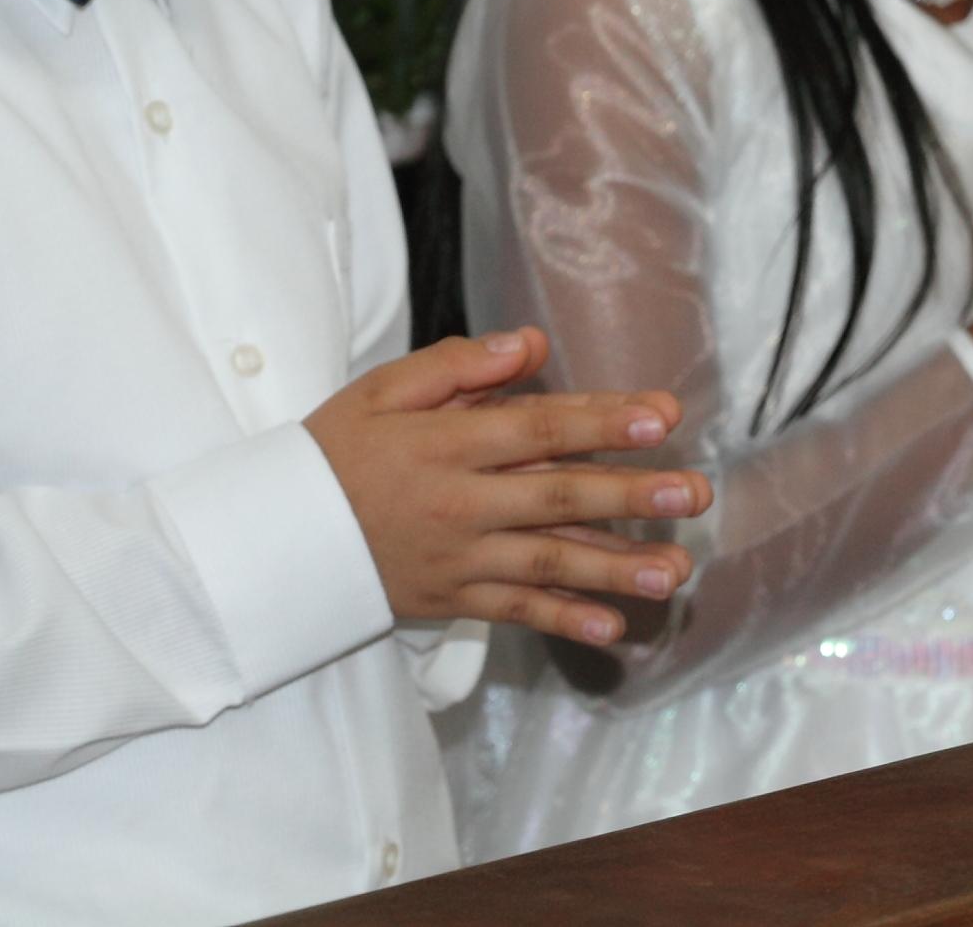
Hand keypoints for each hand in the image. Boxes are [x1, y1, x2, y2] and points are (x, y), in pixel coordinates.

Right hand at [304, 330, 707, 645]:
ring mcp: (458, 557)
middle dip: (629, 496)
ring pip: (547, 562)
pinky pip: (515, 613)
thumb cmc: (336, 450)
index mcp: (442, 443)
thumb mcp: (381, 391)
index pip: (535, 429)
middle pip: (555, 496)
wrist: (279, 533)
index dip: (600, 422)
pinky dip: (563, 622)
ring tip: (675, 571)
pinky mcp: (452, 599)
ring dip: (616, 568)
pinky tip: (614, 628)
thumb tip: (531, 345)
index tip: (661, 416)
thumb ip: (456, 365)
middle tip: (693, 493)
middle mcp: (458, 502)